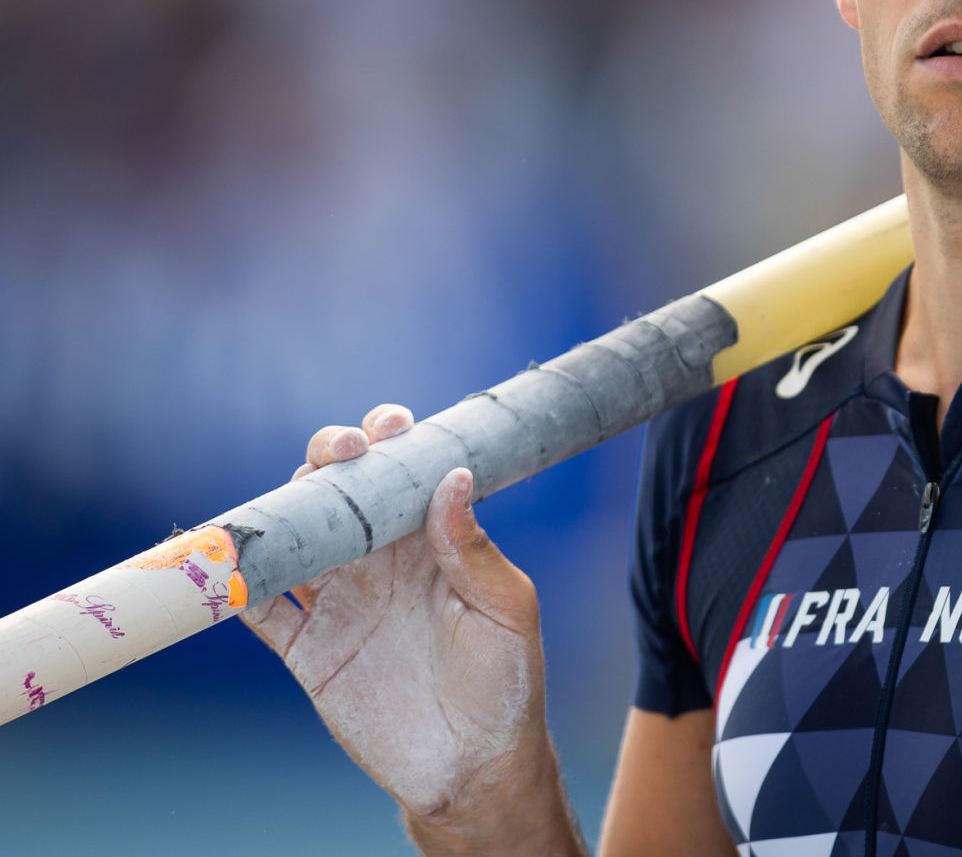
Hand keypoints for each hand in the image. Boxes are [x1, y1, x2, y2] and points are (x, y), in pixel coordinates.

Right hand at [242, 405, 581, 854]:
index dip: (389, 442)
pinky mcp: (307, 648)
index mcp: (430, 542)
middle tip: (340, 454)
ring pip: (296, 537)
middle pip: (337, 493)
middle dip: (329, 459)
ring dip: (282, 511)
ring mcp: (339, 602)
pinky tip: (220, 561)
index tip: (389, 428)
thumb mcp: (505, 610)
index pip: (402, 474)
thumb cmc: (506, 682)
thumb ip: (473, 549)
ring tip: (285, 500)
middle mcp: (380, 562)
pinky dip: (231, 583)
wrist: (472, 766)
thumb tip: (453, 477)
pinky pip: (259, 608)